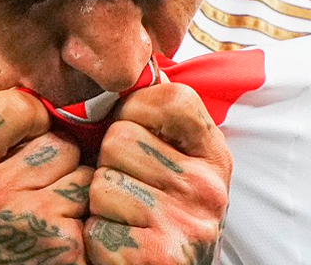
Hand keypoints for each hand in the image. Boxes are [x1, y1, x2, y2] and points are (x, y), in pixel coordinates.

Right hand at [0, 89, 94, 264]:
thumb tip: (17, 86)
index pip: (14, 106)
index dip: (31, 115)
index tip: (28, 134)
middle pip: (59, 142)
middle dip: (57, 160)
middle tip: (37, 186)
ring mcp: (30, 221)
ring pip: (83, 173)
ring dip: (75, 189)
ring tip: (49, 211)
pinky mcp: (64, 245)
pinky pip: (94, 208)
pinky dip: (85, 219)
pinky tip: (60, 233)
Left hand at [85, 83, 232, 264]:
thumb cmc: (158, 215)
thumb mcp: (175, 164)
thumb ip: (157, 121)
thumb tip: (128, 65)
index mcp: (214, 156)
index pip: (168, 97)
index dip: (135, 112)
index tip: (137, 139)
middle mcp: (208, 187)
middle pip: (121, 139)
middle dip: (109, 164)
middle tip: (128, 191)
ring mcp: (186, 223)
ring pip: (102, 182)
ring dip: (99, 203)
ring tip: (124, 219)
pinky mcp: (157, 256)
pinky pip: (96, 225)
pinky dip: (97, 238)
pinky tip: (120, 243)